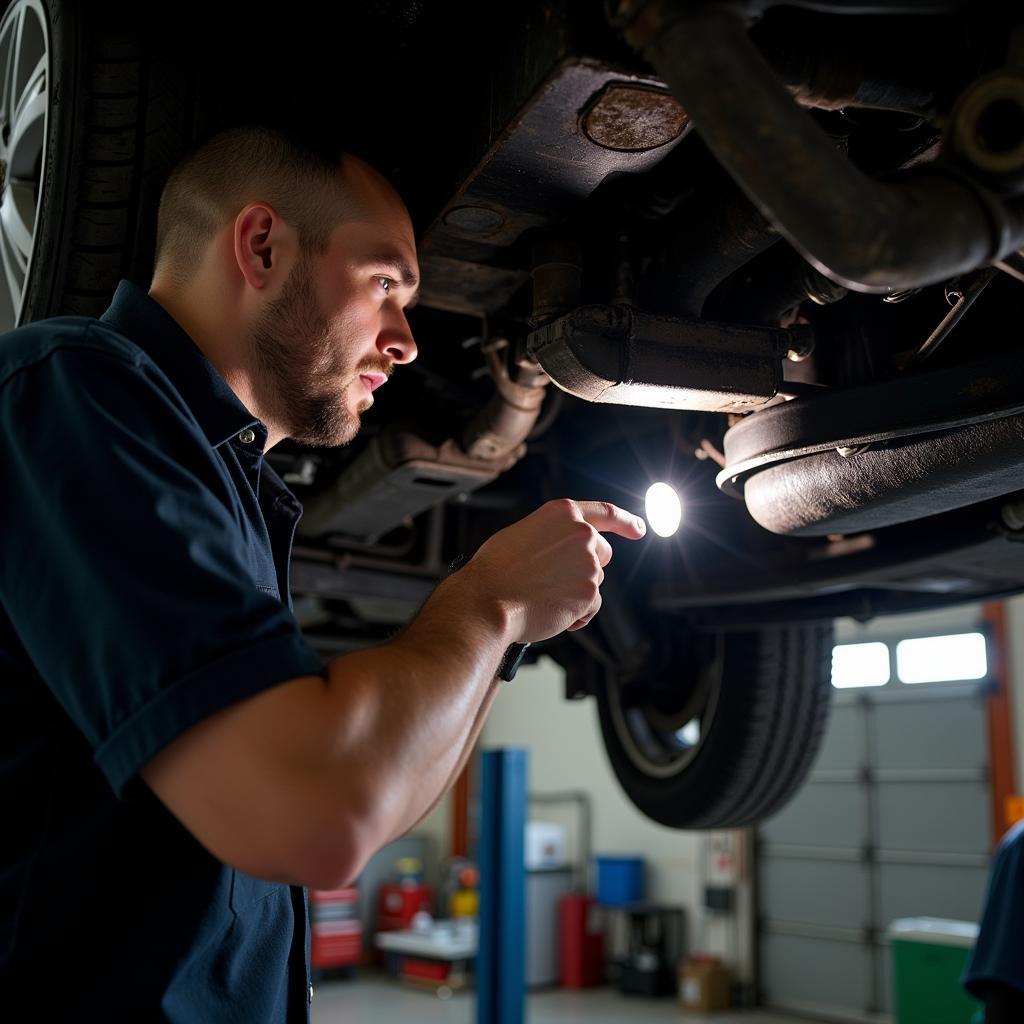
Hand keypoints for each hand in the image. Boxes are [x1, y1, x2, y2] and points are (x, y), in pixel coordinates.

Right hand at [463, 498, 645, 642]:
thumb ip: (550, 536)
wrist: (488, 600)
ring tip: (542, 597)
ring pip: (594, 583)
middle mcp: (581, 534)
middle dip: (588, 568)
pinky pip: (591, 607)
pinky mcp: (590, 593)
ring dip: (575, 593)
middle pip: (603, 554)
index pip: (605, 512)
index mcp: (562, 513)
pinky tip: (552, 613)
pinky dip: (576, 614)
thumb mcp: (521, 535)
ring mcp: (588, 564)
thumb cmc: (495, 571)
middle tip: (558, 581)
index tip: (639, 528)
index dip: (626, 521)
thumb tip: (561, 550)